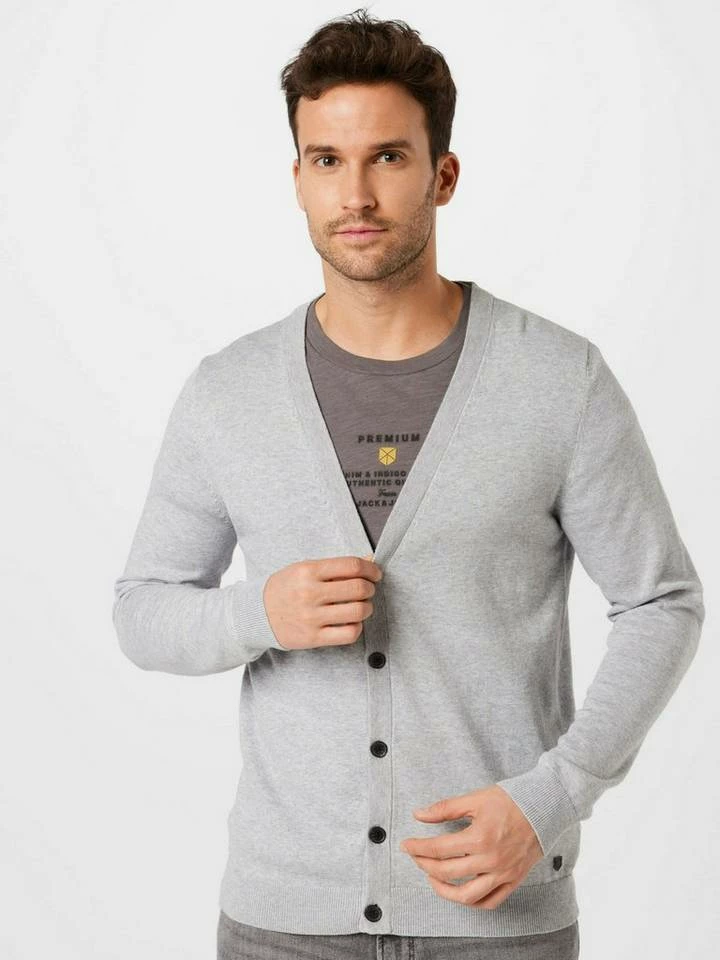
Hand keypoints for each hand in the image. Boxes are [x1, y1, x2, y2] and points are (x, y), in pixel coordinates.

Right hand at [262, 554, 382, 649]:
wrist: (257, 614)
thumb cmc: (285, 588)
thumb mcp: (304, 569)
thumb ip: (335, 566)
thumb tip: (368, 562)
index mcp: (308, 571)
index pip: (351, 566)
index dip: (370, 569)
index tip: (375, 574)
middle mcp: (310, 593)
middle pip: (358, 588)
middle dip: (370, 588)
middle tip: (368, 589)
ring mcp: (312, 617)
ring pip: (357, 612)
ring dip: (367, 608)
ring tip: (362, 606)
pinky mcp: (313, 637)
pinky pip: (348, 634)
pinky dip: (357, 627)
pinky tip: (352, 622)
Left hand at [399, 785, 543, 909]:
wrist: (544, 807)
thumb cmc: (510, 800)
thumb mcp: (474, 799)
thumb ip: (445, 809)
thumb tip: (418, 815)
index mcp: (479, 838)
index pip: (438, 849)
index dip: (418, 848)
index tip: (407, 845)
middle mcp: (490, 860)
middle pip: (447, 872)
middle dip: (425, 865)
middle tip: (416, 857)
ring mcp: (502, 874)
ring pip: (467, 896)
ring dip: (444, 891)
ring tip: (433, 879)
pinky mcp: (513, 881)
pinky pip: (490, 902)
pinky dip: (473, 903)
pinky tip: (460, 892)